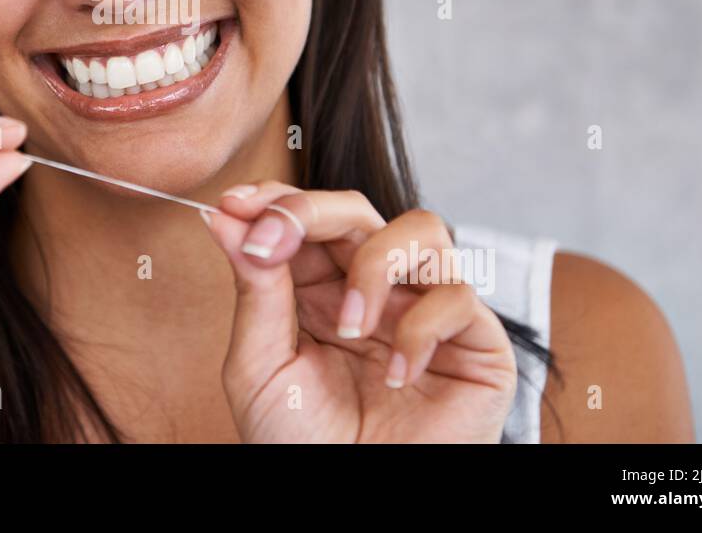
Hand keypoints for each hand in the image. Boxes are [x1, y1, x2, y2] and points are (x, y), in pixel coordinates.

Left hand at [203, 182, 516, 441]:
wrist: (353, 501)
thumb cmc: (305, 444)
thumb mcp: (260, 366)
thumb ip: (253, 290)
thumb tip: (226, 218)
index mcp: (320, 289)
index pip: (307, 218)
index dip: (275, 200)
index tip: (235, 204)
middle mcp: (376, 289)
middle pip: (357, 209)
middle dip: (311, 211)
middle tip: (273, 238)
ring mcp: (426, 309)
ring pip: (422, 230)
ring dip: (374, 265)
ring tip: (349, 326)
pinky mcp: (476, 342)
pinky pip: (458, 297)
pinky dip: (422, 329)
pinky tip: (396, 376)